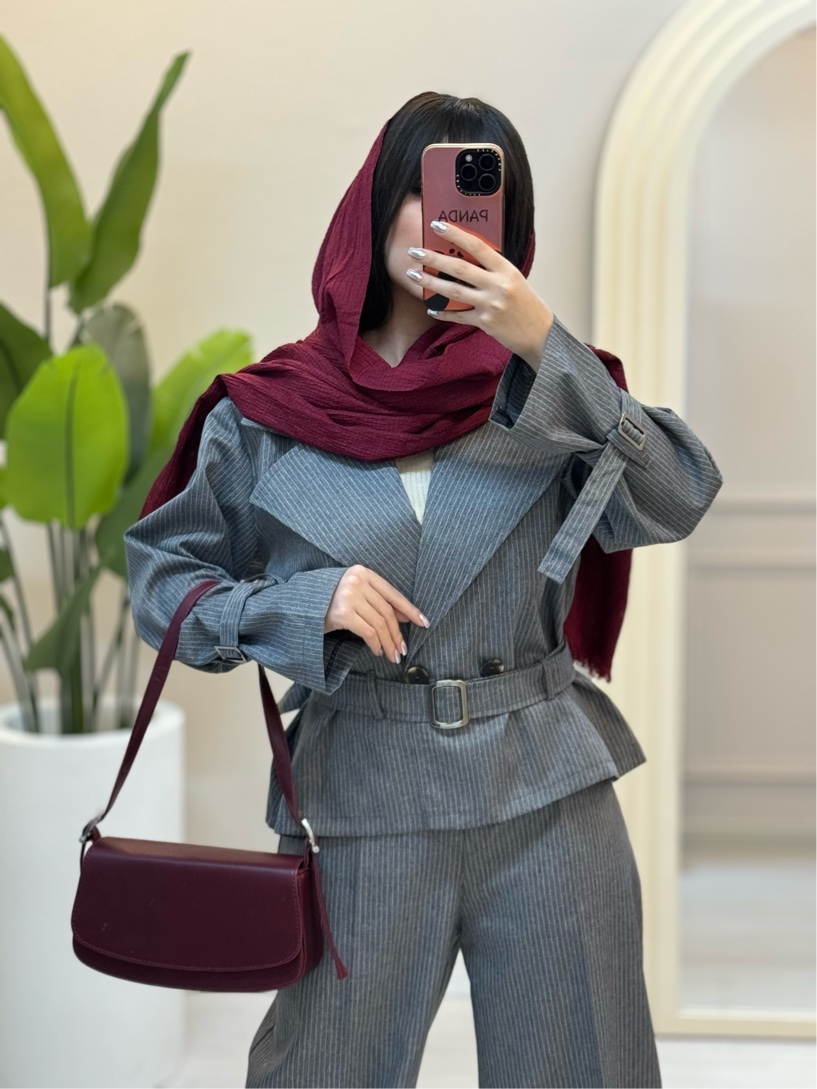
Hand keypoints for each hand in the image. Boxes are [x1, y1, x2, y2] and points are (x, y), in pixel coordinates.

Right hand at [324, 564, 428, 663]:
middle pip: (386, 611)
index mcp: (363, 572)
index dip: (410, 610)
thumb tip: (406, 617)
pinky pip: (368, 632)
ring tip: (392, 655)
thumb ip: (377, 601)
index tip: (423, 623)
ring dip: (389, 642)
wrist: (299, 606)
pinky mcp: (342, 613)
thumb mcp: (354, 594)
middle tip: (402, 650)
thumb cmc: (328, 602)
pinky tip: (378, 651)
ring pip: (379, 623)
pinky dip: (376, 644)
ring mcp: (349, 596)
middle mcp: (357, 581)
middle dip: (397, 633)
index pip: (392, 593)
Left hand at [407, 220, 553, 368]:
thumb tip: (462, 255)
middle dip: (433, 259)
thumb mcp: (514, 279)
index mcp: (506, 270)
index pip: (477, 246)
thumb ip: (492, 269)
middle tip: (414, 251)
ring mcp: (491, 305)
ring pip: (453, 291)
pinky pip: (458, 316)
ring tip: (413, 275)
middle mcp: (498, 286)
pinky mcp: (485, 323)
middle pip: (459, 268)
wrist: (540, 334)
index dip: (456, 234)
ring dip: (430, 283)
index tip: (437, 225)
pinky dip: (442, 311)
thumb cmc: (525, 303)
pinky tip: (430, 307)